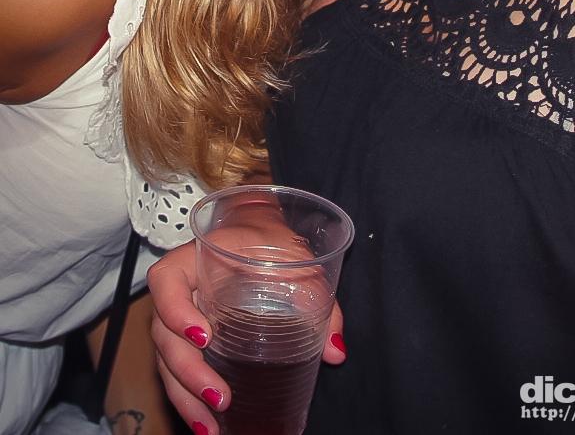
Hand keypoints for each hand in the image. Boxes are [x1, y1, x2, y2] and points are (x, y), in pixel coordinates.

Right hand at [148, 239, 345, 434]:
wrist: (258, 235)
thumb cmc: (271, 242)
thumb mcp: (295, 258)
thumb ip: (318, 299)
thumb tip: (335, 351)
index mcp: (196, 258)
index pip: (166, 280)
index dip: (175, 309)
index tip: (204, 336)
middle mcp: (181, 290)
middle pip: (164, 333)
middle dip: (187, 372)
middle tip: (218, 397)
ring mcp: (179, 317)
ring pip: (166, 360)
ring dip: (184, 396)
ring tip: (209, 426)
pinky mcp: (187, 340)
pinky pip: (176, 371)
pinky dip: (187, 399)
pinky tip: (205, 423)